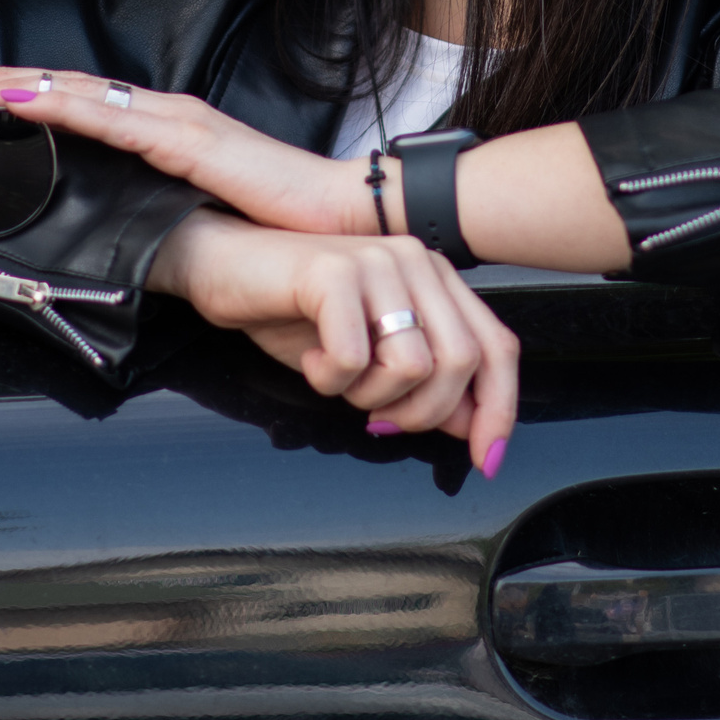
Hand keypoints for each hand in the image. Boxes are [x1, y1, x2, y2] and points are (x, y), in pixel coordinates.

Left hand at [0, 67, 631, 273]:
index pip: (86, 110)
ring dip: (18, 91)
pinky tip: (22, 105)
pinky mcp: (184, 140)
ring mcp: (173, 123)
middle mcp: (164, 116)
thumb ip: (170, 209)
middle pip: (69, 94)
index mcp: (167, 132)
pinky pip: (106, 118)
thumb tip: (131, 226)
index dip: (30, 103)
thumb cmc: (283, 220)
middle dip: (5, 87)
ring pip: (77, 97)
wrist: (344, 218)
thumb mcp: (208, 213)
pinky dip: (58, 108)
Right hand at [148, 209, 513, 476]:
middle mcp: (416, 260)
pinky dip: (330, 378)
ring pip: (413, 366)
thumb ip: (423, 384)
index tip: (485, 459)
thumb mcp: (367, 358)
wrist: (220, 264)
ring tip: (335, 375)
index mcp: (434, 277)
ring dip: (368, 394)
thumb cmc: (291, 311)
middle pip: (461, 363)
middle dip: (421, 413)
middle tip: (375, 418)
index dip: (499, 410)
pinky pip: (355, 358)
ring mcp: (377, 261)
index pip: (496, 347)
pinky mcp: (334, 272)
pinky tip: (310, 358)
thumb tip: (473, 428)